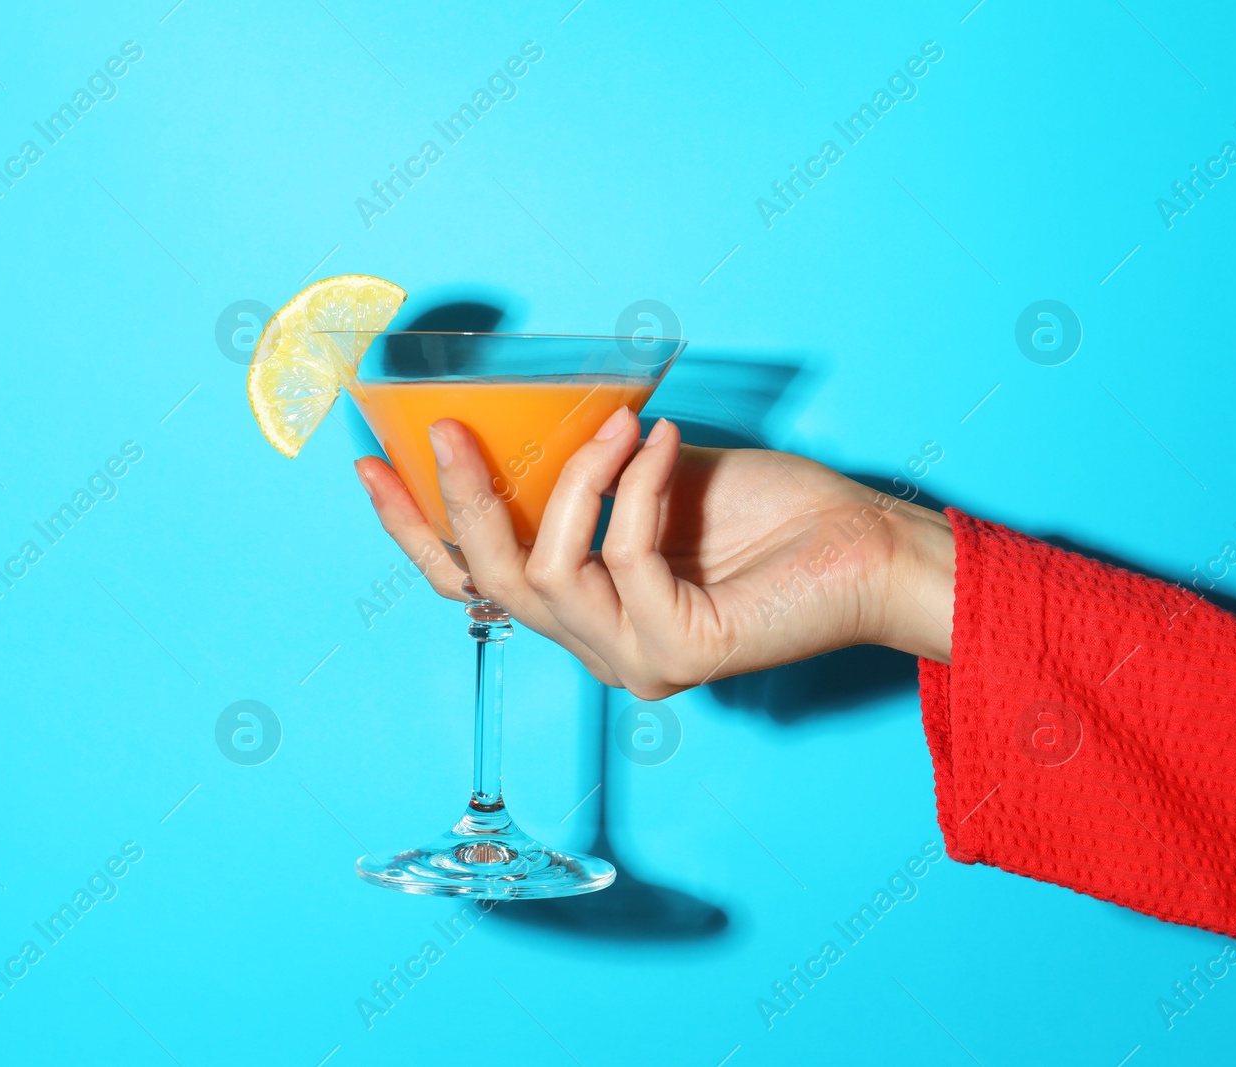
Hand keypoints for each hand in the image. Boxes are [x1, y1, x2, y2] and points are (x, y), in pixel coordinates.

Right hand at [354, 407, 954, 698]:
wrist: (863, 545)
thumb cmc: (767, 513)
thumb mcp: (646, 480)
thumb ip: (582, 479)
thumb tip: (518, 425)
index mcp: (583, 611)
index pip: (473, 583)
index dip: (413, 530)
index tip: (371, 465)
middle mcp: (596, 647)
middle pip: (488, 581)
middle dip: (459, 499)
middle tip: (449, 428)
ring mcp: (631, 660)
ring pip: (546, 570)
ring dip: (572, 480)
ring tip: (616, 422)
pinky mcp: (676, 653)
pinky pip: (621, 554)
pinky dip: (634, 485)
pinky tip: (662, 441)